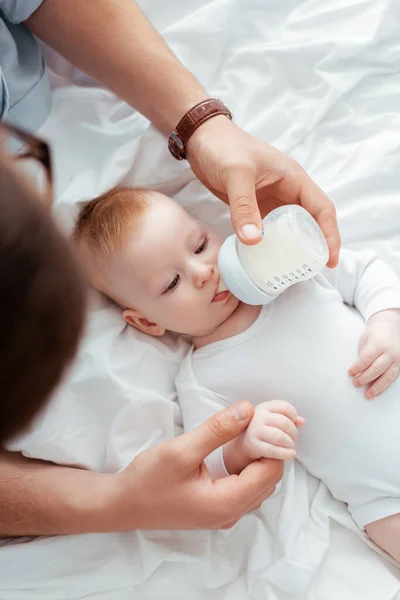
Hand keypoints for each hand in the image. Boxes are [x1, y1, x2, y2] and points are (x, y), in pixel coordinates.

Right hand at [111, 401, 282, 529]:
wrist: (122, 504)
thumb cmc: (147, 480)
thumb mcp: (181, 450)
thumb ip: (217, 430)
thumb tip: (248, 409)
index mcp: (227, 503)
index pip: (271, 471)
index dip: (272, 443)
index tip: (262, 419)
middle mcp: (232, 514)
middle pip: (269, 479)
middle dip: (268, 448)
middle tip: (254, 421)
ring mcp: (224, 514)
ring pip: (259, 484)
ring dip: (258, 457)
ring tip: (244, 432)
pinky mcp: (216, 510)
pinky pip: (245, 488)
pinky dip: (246, 467)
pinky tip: (233, 449)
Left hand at [186, 116, 339, 266]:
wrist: (202, 138)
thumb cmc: (223, 147)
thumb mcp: (236, 174)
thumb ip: (244, 206)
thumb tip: (254, 241)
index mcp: (294, 179)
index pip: (322, 209)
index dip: (329, 235)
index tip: (329, 260)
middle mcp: (287, 191)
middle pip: (309, 223)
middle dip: (313, 247)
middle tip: (309, 272)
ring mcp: (271, 200)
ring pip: (289, 229)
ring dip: (291, 249)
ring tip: (289, 272)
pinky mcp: (255, 207)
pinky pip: (267, 230)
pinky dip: (269, 245)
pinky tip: (264, 260)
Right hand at [223, 400, 304, 474]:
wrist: (241, 447)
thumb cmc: (260, 433)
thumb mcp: (272, 421)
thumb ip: (287, 419)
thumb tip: (302, 421)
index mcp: (263, 407)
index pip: (284, 407)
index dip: (293, 416)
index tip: (295, 424)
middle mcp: (257, 416)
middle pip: (284, 422)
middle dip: (293, 433)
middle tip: (292, 440)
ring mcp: (254, 430)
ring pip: (280, 436)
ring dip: (290, 444)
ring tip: (291, 448)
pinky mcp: (253, 445)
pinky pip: (274, 450)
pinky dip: (285, 453)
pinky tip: (289, 454)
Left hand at [349, 309, 399, 398]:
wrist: (391, 325)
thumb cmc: (375, 332)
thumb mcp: (365, 339)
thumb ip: (363, 354)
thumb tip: (358, 370)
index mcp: (379, 343)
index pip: (366, 359)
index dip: (357, 368)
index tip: (350, 373)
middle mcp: (390, 352)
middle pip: (377, 369)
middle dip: (365, 378)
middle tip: (356, 383)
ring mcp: (398, 359)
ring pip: (387, 376)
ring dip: (376, 387)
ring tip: (368, 395)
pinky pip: (393, 377)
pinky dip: (385, 385)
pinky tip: (378, 391)